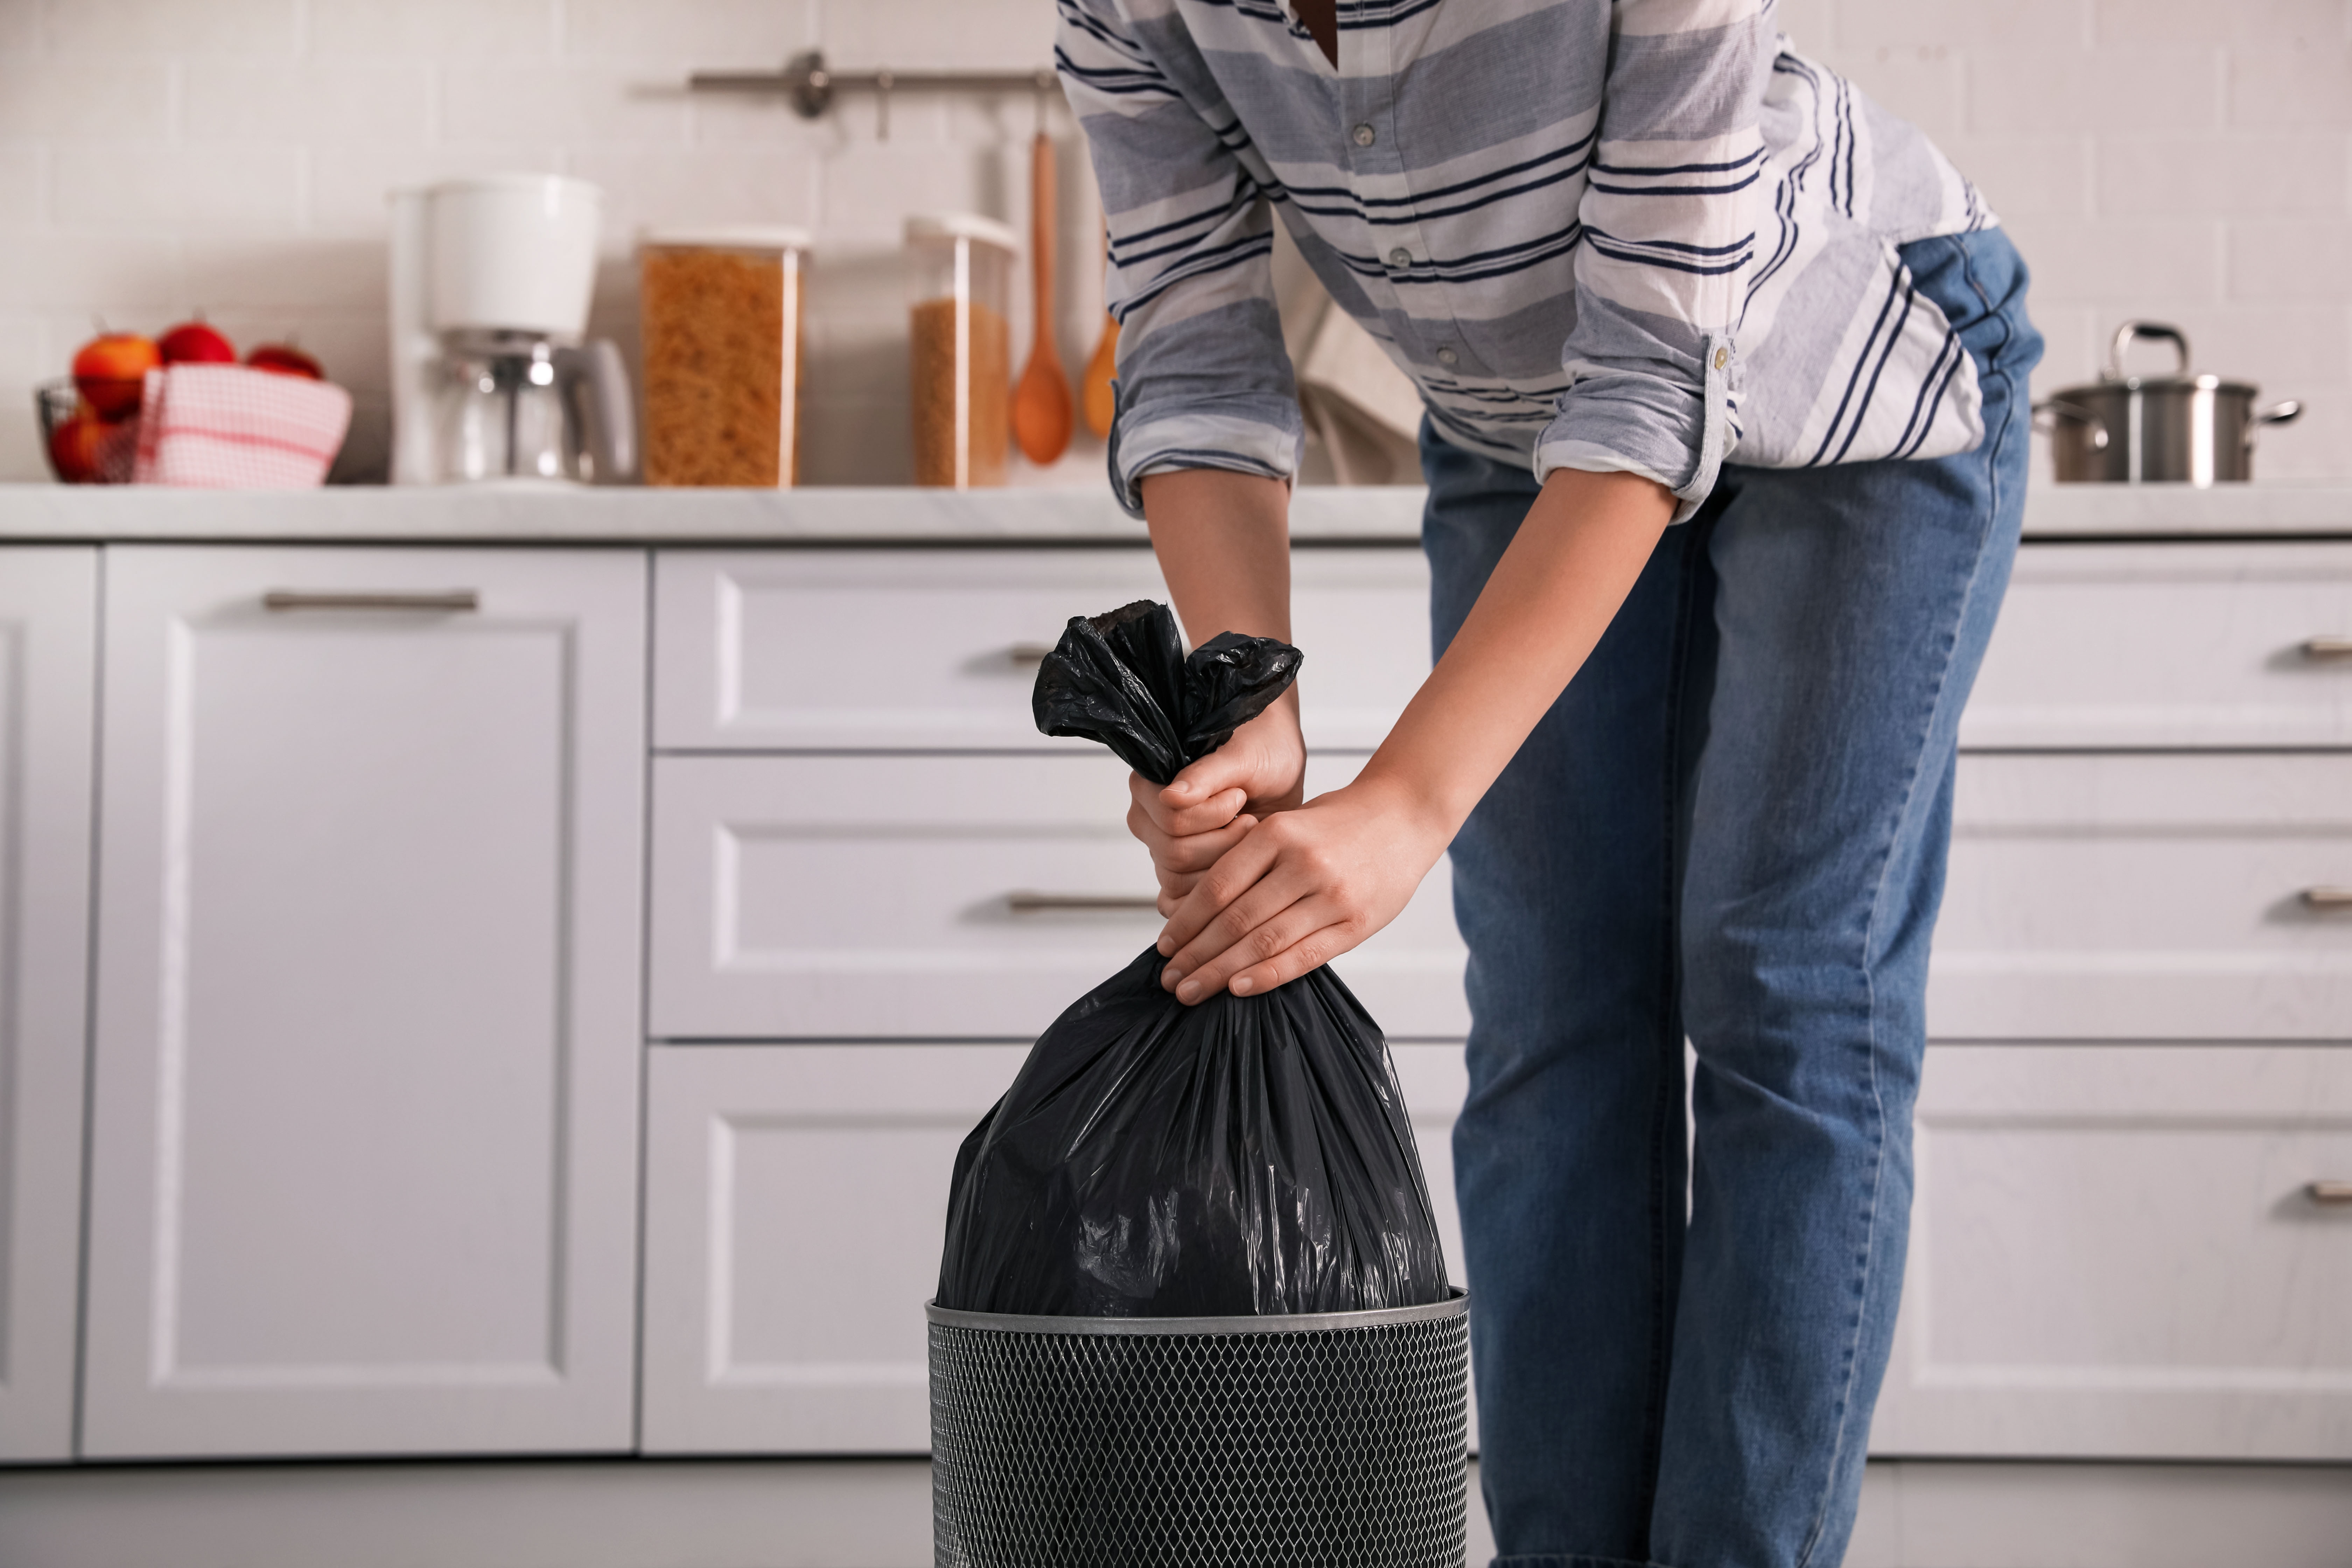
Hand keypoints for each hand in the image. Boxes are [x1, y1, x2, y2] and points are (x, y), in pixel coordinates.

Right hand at [1126, 698, 1305, 913]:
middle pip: (1175, 854)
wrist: (1280, 766)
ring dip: (1225, 861)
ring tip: (1245, 834)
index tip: (1239, 794)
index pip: (1171, 820)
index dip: (1214, 814)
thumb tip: (1169, 796)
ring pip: (1180, 880)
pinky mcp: (1178, 873)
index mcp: (1148, 785)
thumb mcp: (1242, 756)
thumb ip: (1206, 774)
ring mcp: (1160, 849)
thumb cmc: (1260, 750)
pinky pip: (1182, 898)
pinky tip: (1238, 866)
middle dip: (1224, 840)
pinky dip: (1216, 889)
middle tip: (1248, 819)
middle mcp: (1147, 819)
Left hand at [1155, 770, 1449, 1003]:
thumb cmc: (1338, 823)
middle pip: (1235, 920)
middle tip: (1169, 980)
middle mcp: (1303, 863)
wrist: (1405, 814)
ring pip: (1264, 942)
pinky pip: (1304, 956)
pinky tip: (1238, 989)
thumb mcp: (1288, 824)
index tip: (1165, 946)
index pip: (1218, 887)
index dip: (1186, 921)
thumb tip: (1199, 914)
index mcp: (1278, 833)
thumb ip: (1250, 862)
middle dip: (1196, 955)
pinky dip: (1267, 975)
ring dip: (1221, 972)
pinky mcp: (1356, 922)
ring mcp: (1332, 894)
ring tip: (1192, 991)